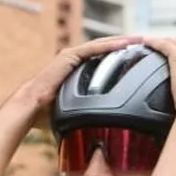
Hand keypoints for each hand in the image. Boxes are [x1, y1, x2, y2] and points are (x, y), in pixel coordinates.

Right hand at [20, 35, 142, 128]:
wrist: (30, 109)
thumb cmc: (46, 114)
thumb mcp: (75, 113)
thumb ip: (87, 116)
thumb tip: (101, 135)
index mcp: (78, 72)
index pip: (104, 61)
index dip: (121, 59)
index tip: (139, 59)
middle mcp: (75, 61)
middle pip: (106, 50)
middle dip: (125, 46)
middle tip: (146, 45)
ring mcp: (72, 56)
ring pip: (102, 45)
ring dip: (121, 41)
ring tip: (140, 40)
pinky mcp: (69, 56)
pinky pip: (93, 48)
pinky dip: (110, 45)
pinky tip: (125, 43)